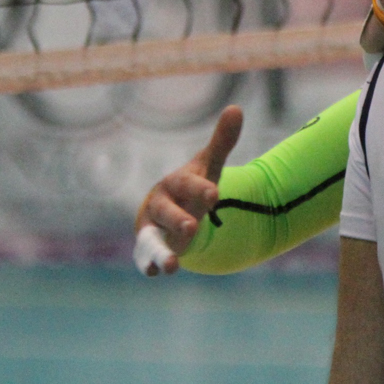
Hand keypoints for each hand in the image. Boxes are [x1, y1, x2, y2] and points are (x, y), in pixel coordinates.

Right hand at [134, 105, 243, 274]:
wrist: (170, 208)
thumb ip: (222, 142)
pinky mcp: (152, 247)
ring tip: (172, 266)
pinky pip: (146, 256)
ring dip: (161, 252)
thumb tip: (237, 109)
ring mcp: (155, 227)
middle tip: (192, 226)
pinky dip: (150, 264)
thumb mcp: (208, 167)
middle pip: (168, 212)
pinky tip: (157, 274)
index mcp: (176, 183)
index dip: (200, 189)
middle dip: (179, 219)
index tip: (214, 194)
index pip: (188, 184)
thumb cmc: (191, 187)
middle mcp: (161, 205)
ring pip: (153, 239)